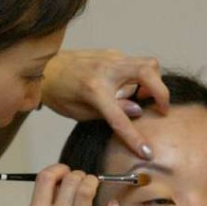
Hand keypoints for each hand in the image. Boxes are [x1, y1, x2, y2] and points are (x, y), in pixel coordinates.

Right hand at [27, 164, 121, 205]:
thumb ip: (46, 205)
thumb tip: (61, 181)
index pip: (46, 178)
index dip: (57, 169)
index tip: (63, 172)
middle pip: (70, 179)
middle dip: (77, 174)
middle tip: (80, 180)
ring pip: (89, 188)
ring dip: (92, 181)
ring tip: (92, 186)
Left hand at [40, 49, 167, 158]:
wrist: (44, 68)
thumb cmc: (59, 93)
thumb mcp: (79, 112)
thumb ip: (109, 114)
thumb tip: (137, 111)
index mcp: (94, 90)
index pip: (121, 118)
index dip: (135, 138)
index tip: (147, 152)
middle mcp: (106, 69)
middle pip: (148, 72)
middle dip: (161, 92)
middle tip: (161, 109)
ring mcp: (111, 58)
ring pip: (148, 63)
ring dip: (153, 82)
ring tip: (142, 96)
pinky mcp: (112, 53)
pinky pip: (135, 63)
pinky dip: (139, 76)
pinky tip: (127, 87)